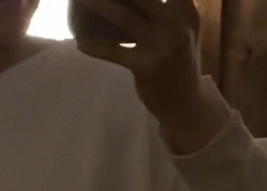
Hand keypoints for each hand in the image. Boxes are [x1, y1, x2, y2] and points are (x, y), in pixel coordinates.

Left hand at [75, 0, 229, 151]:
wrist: (186, 105)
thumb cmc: (179, 64)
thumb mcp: (183, 30)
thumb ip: (169, 10)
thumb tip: (131, 2)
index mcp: (184, 11)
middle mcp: (176, 23)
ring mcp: (160, 45)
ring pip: (124, 17)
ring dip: (98, 6)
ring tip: (80, 0)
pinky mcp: (145, 66)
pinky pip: (114, 52)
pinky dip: (96, 48)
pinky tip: (82, 45)